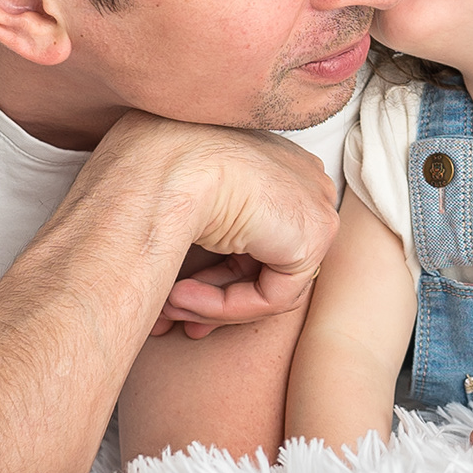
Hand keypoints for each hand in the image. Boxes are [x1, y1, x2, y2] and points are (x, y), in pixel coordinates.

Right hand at [85, 113, 339, 328]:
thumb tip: (188, 275)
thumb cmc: (158, 166)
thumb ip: (206, 231)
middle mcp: (303, 181)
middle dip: (217, 295)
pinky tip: (182, 297)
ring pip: (268, 284)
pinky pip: (273, 296)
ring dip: (212, 304)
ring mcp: (314, 206)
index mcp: (276, 163)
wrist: (162, 160)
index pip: (256, 233)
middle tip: (174, 312)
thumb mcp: (186, 198)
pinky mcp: (313, 237)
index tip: (179, 293)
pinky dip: (227, 307)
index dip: (217, 270)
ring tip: (168, 305)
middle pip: (265, 260)